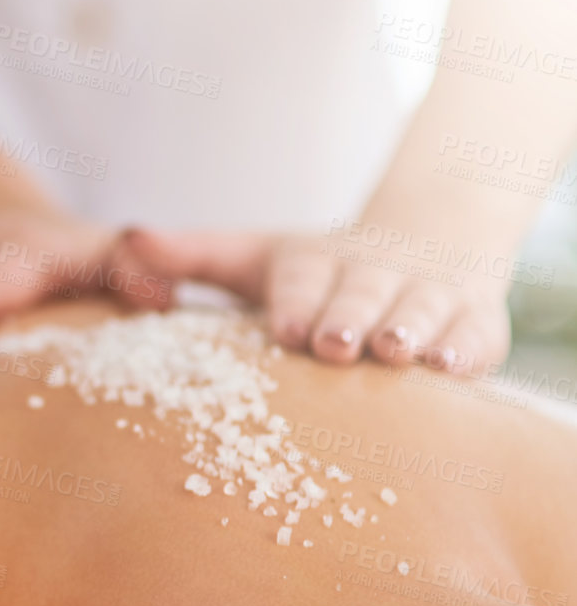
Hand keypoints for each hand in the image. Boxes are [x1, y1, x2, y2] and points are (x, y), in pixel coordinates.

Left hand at [117, 226, 512, 373]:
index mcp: (316, 262)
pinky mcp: (475, 321)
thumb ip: (192, 255)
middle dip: (348, 317)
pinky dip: (466, 349)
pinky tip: (451, 367)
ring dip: (411, 328)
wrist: (429, 243)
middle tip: (333, 346)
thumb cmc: (316, 272)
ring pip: (422, 308)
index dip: (297, 301)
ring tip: (397, 351)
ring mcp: (429, 295)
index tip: (285, 329)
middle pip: (362, 292)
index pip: (304, 277)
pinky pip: (476, 334)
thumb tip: (129, 238)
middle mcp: (375, 273)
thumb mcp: (253, 259)